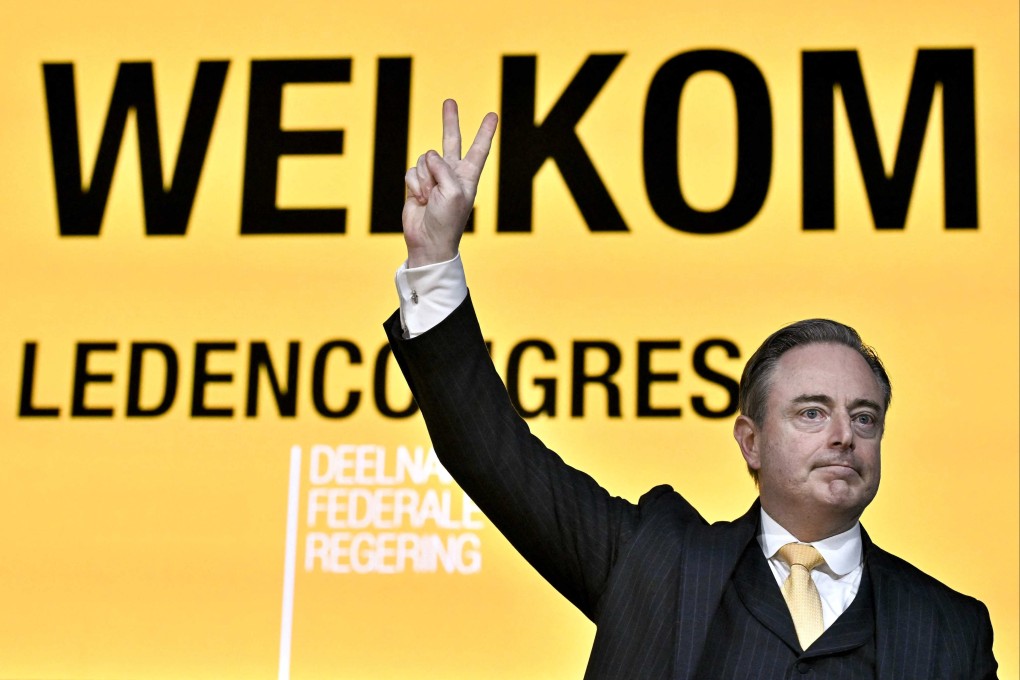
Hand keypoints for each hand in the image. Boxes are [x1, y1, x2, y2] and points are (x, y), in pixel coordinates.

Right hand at [403, 99, 497, 267]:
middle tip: (449, 102)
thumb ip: (443, 168)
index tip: (493, 115)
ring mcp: (433, 178)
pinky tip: (419, 199)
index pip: (479, 149)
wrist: (429, 241)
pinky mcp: (417, 183)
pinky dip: (414, 184)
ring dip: (424, 178)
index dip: (485, 132)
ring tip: (429, 197)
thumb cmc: (447, 220)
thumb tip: (429, 155)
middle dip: (450, 121)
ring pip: (424, 159)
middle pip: (451, 141)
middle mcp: (452, 173)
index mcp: (468, 176)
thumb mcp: (453, 191)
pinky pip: (412, 171)